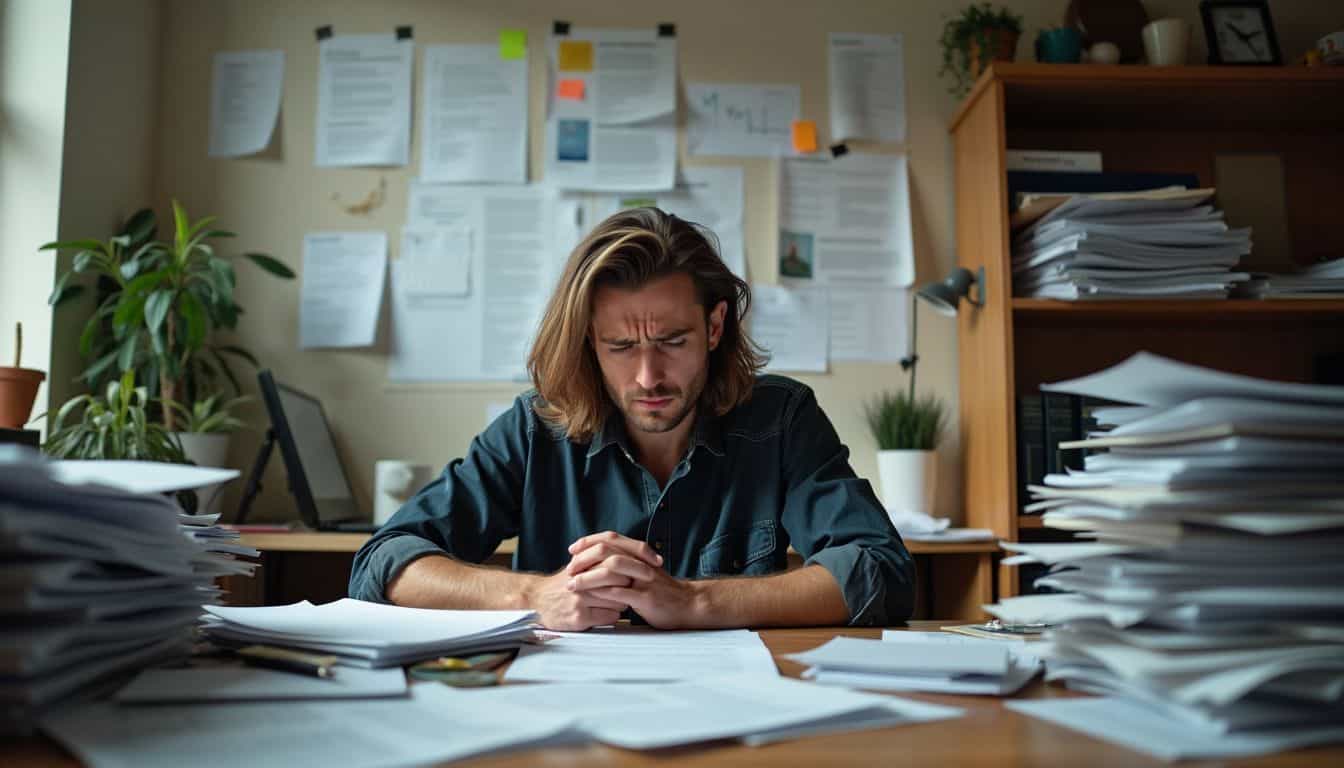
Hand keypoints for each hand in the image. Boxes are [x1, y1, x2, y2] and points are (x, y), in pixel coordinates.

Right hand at [522, 568, 628, 630]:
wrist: (536, 600)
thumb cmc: (559, 584)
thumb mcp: (575, 566)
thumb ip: (594, 559)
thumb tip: (620, 553)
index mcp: (582, 565)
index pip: (614, 562)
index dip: (627, 568)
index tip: (632, 572)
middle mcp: (581, 581)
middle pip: (618, 580)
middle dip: (628, 584)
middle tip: (629, 587)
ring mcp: (580, 600)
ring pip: (617, 600)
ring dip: (622, 602)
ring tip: (618, 601)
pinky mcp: (579, 618)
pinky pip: (609, 616)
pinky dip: (613, 615)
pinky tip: (608, 612)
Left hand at [566, 532, 703, 628]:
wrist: (689, 605)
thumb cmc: (664, 591)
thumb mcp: (645, 571)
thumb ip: (628, 564)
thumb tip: (603, 560)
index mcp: (640, 554)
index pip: (611, 538)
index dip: (589, 541)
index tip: (573, 548)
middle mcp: (641, 563)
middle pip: (608, 550)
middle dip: (584, 558)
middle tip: (569, 568)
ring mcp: (644, 580)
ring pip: (612, 570)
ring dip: (588, 576)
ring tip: (573, 584)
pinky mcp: (646, 598)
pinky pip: (620, 593)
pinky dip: (602, 593)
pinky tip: (590, 597)